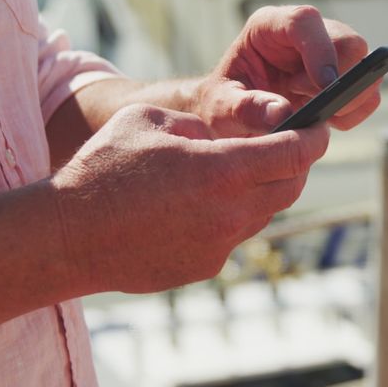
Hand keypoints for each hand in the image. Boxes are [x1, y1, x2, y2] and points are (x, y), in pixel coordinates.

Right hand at [50, 104, 329, 292]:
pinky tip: (198, 204)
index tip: (322, 126)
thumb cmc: (101, 170)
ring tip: (236, 172)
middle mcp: (230, 212)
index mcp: (221, 170)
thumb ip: (196, 124)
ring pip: (262, 213)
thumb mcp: (149, 119)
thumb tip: (216, 137)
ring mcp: (218, 245)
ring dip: (260, 190)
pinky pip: (232, 236)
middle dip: (295, 164)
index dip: (314, 137)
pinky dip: (229, 216)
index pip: (295, 153)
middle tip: (288, 145)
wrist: (66, 237)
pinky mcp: (203, 267)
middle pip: (289, 186)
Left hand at [193, 5, 381, 136]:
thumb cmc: (221, 104)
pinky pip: (367, 91)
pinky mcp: (341, 75)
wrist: (230, 114)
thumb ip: (246, 108)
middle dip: (341, 80)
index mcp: (268, 27)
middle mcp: (304, 33)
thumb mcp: (221, 108)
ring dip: (350, 98)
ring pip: (366, 65)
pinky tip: (327, 120)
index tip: (325, 86)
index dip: (320, 49)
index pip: (304, 21)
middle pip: (348, 42)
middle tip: (315, 107)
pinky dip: (354, 111)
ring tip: (317, 116)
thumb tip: (281, 113)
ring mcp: (327, 51)